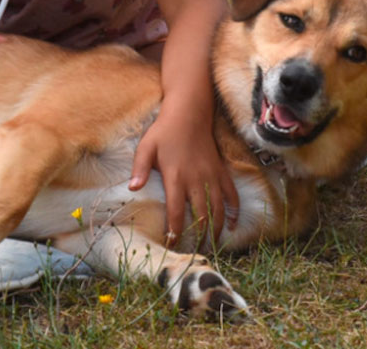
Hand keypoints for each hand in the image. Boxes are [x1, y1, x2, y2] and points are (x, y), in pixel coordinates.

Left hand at [128, 107, 238, 248]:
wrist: (189, 113)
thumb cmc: (164, 132)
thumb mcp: (146, 147)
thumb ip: (139, 168)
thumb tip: (133, 188)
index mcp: (176, 176)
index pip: (177, 211)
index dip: (175, 231)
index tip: (172, 245)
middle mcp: (196, 179)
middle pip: (202, 216)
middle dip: (198, 237)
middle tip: (193, 252)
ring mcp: (211, 176)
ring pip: (218, 209)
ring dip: (216, 229)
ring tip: (211, 245)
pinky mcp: (221, 171)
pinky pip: (231, 194)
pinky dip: (234, 211)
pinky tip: (232, 224)